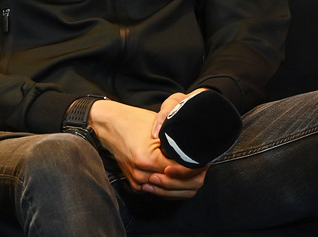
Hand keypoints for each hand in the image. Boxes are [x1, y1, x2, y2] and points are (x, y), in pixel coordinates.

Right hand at [89, 97, 208, 197]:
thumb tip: (198, 155)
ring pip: (171, 193)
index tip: (206, 159)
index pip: (183, 172)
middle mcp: (141, 175)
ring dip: (185, 184)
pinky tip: (181, 175)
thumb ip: (177, 145)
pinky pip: (161, 192)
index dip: (197, 167)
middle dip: (194, 178)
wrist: (111, 126)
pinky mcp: (136, 186)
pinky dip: (173, 187)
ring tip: (195, 170)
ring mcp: (137, 182)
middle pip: (179, 188)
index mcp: (148, 160)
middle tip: (204, 165)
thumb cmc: (136, 122)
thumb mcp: (161, 128)